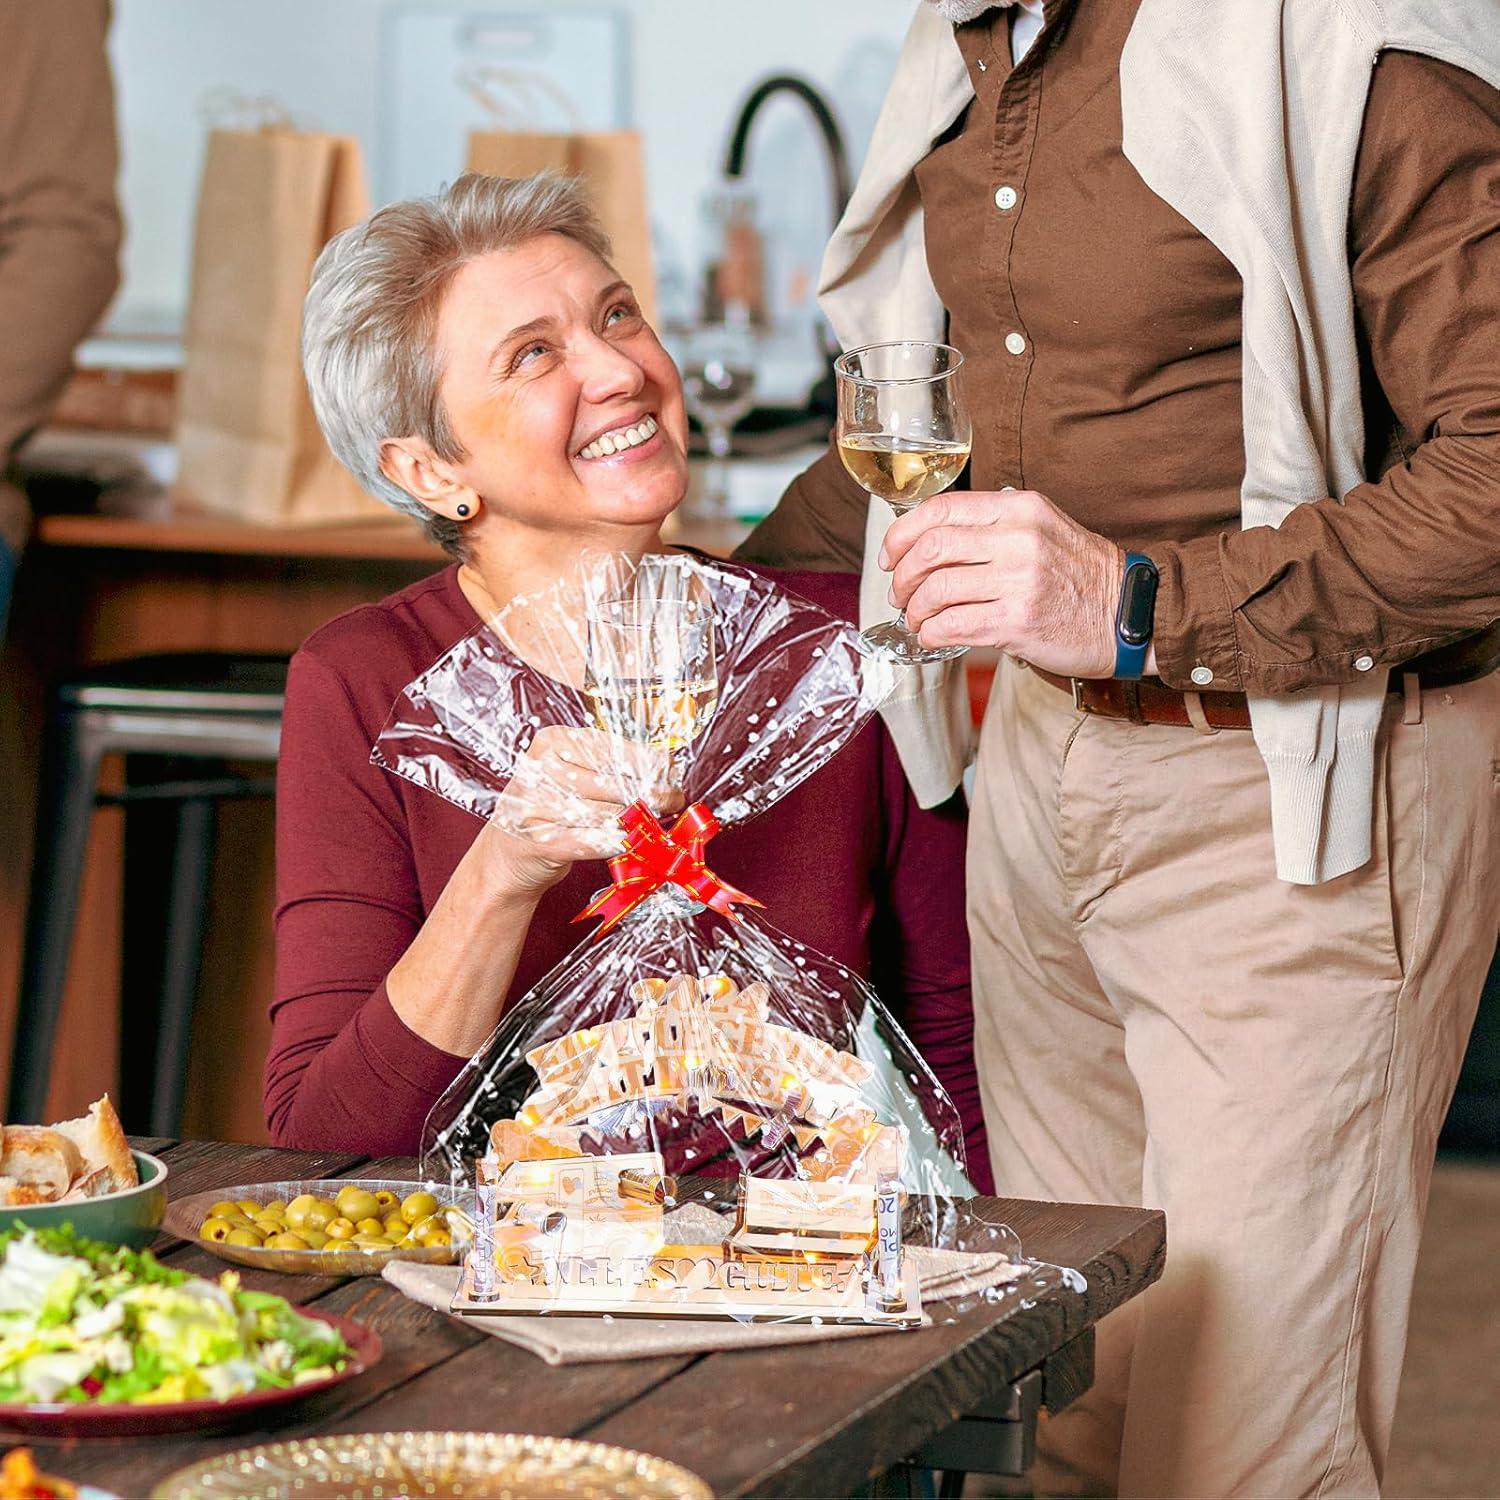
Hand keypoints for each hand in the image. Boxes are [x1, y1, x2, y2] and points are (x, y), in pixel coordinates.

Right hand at [485, 725, 682, 897]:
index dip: (649, 762)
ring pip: (607, 812)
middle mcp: (541, 769)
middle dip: (652, 794)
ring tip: (656, 822)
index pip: (612, 748)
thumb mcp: (572, 772)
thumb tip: (666, 766)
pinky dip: (617, 842)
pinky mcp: (541, 840)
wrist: (509, 850)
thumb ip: (611, 764)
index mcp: (552, 741)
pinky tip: (631, 841)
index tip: (672, 772)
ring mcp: (537, 805)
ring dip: (639, 821)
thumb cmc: (551, 806)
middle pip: (613, 782)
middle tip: (674, 800)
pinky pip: (592, 840)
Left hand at [880, 489, 1125, 676]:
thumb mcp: (1042, 528)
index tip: (891, 556)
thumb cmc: (1080, 575)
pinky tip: (933, 636)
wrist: (1129, 613)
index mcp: (1019, 509)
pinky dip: (932, 633)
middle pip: (931, 549)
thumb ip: (992, 527)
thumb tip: (928, 543)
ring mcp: (1020, 581)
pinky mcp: (1019, 622)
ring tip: (917, 618)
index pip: (940, 510)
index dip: (902, 534)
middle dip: (903, 576)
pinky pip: (954, 625)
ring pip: (938, 590)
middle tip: (900, 593)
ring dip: (915, 609)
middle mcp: (1019, 539)